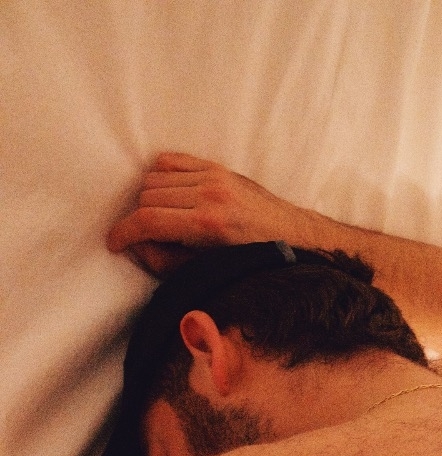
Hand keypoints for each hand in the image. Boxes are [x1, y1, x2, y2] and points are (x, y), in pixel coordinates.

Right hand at [107, 152, 304, 276]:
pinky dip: (160, 177)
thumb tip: (136, 248)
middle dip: (137, 219)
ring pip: (154, 177)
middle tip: (142, 237)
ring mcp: (214, 176)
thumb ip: (167, 261)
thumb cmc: (251, 261)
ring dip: (148, 199)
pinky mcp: (217, 167)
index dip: (123, 233)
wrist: (290, 236)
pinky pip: (171, 161)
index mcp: (208, 225)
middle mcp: (209, 195)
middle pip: (147, 196)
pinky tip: (165, 195)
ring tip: (156, 218)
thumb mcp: (207, 272)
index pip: (148, 220)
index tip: (114, 243)